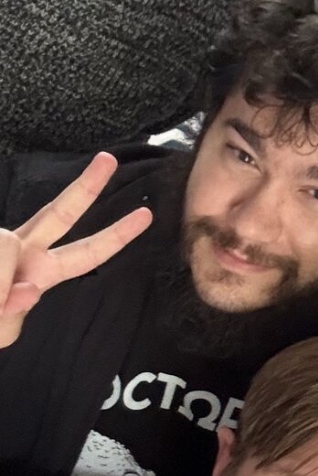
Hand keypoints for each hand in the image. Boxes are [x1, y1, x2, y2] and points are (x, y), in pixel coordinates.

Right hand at [0, 153, 151, 349]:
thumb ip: (11, 316)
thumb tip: (25, 290)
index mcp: (38, 271)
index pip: (84, 253)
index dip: (116, 237)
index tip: (146, 216)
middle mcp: (19, 248)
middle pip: (60, 213)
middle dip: (87, 187)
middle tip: (109, 159)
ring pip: (6, 246)